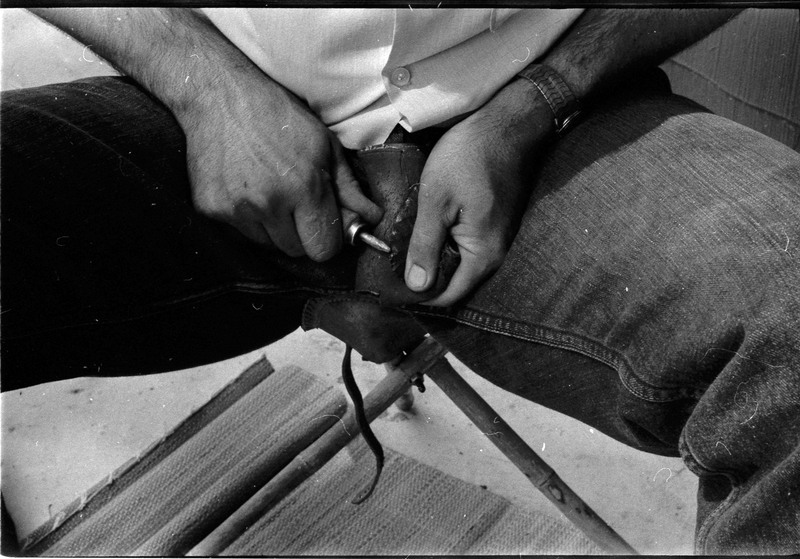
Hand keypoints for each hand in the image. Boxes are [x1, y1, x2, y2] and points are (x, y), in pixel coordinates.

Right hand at [178, 70, 381, 261]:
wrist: (218, 95)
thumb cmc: (277, 115)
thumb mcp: (324, 144)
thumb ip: (348, 188)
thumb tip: (371, 218)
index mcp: (304, 188)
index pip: (324, 249)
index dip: (328, 238)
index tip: (324, 223)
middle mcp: (269, 204)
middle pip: (297, 250)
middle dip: (302, 232)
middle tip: (296, 201)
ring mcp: (237, 210)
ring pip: (269, 245)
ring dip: (275, 227)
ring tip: (270, 190)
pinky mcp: (211, 210)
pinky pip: (242, 234)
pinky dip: (249, 219)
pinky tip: (247, 188)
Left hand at [404, 80, 554, 304]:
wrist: (506, 123)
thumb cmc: (469, 157)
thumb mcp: (436, 201)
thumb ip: (424, 246)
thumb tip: (415, 286)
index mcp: (482, 254)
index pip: (448, 296)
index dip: (418, 296)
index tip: (391, 288)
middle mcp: (495, 254)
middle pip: (454, 282)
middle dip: (424, 277)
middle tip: (391, 264)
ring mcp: (498, 238)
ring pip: (459, 263)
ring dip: (433, 258)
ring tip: (403, 246)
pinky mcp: (495, 224)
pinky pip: (466, 246)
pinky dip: (445, 243)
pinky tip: (425, 229)